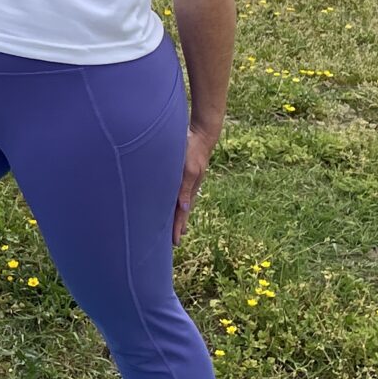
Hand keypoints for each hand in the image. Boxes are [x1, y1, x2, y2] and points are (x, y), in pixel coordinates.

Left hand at [171, 118, 218, 243]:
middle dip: (179, 225)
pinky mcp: (186, 174)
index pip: (182, 213)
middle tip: (175, 241)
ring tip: (178, 227)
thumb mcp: (190, 170)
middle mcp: (189, 188)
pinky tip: (177, 203)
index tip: (174, 242)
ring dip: (179, 216)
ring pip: (183, 204)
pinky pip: (181, 193)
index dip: (177, 227)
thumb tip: (184, 208)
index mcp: (189, 190)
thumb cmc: (194, 151)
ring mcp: (188, 181)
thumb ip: (185, 188)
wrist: (202, 135)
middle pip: (183, 212)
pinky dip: (178, 203)